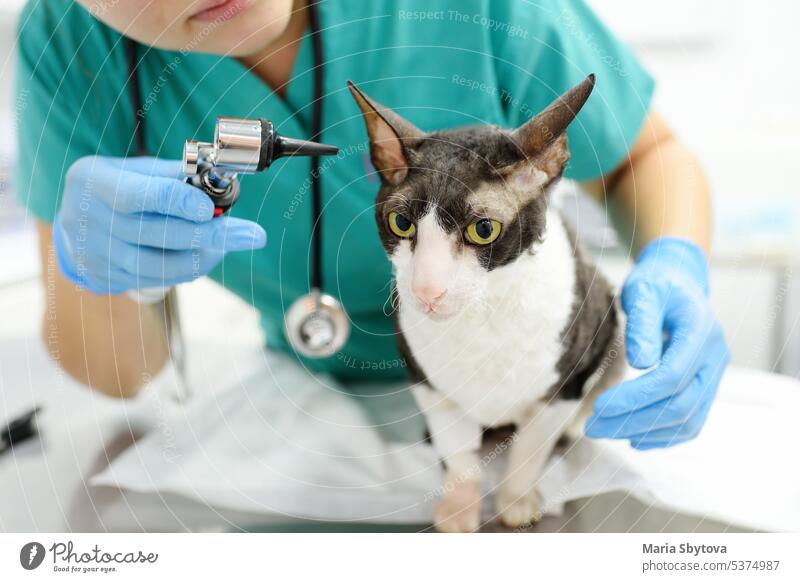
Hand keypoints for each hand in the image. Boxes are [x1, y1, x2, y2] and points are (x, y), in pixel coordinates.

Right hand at [53, 156, 265, 294]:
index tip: (211, 209)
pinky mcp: (106, 279)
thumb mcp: (134, 169)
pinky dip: (190, 268)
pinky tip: (209, 253)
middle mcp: (90, 220)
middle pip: (160, 234)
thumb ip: (174, 174)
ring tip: (233, 242)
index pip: (141, 195)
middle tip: (252, 235)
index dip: (178, 202)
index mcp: (95, 182)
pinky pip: (159, 280)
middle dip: (212, 234)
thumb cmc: (117, 187)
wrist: (73, 224)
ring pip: (162, 265)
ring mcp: (97, 255)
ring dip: (206, 255)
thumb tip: (221, 179)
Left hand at [585, 237, 729, 448]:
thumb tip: (641, 362)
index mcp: (702, 332)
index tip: (599, 407)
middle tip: (592, 427)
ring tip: (604, 431)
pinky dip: (664, 436)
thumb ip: (642, 322)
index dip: (635, 397)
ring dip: (644, 432)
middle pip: (679, 406)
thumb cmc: (657, 284)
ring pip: (686, 420)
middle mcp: (715, 358)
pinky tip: (634, 439)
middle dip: (633, 421)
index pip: (671, 378)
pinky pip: (692, 422)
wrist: (679, 281)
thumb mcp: (644, 290)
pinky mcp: (705, 387)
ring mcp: (714, 375)